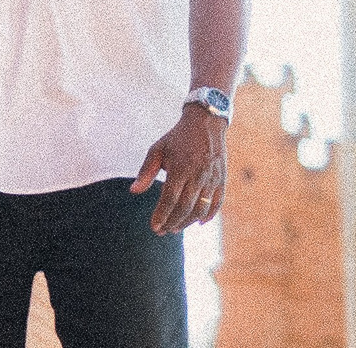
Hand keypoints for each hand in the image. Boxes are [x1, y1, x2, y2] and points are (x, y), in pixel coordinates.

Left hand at [131, 106, 227, 233]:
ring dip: (188, 222)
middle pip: (185, 207)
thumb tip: (133, 191)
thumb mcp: (157, 149)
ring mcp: (212, 179)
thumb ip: (146, 171)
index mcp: (180, 168)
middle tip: (163, 232)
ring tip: (175, 228)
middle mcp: (198, 176)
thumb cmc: (177, 138)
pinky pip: (217, 203)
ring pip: (201, 209)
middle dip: (173, 223)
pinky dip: (209, 216)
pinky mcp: (222, 180)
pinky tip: (198, 223)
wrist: (205, 124)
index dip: (161, 215)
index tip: (154, 227)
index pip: (169, 199)